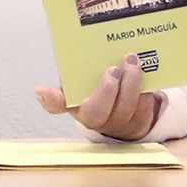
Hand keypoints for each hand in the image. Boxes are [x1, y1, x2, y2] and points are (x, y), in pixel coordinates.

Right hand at [34, 60, 161, 141]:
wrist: (123, 108)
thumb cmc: (98, 89)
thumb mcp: (82, 82)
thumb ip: (73, 75)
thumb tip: (43, 87)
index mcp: (73, 103)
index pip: (56, 105)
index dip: (49, 99)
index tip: (41, 89)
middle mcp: (92, 118)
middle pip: (97, 112)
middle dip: (107, 90)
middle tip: (114, 69)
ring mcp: (116, 125)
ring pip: (126, 109)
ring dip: (132, 84)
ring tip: (132, 61)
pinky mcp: (137, 125)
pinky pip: (144, 109)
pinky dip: (146, 91)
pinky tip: (145, 75)